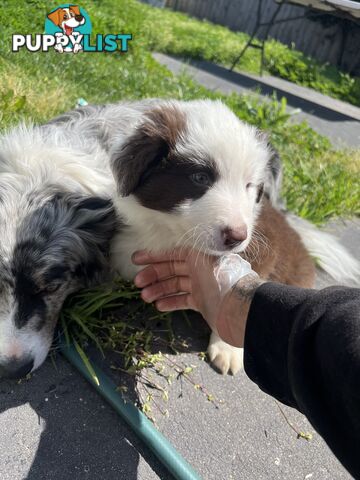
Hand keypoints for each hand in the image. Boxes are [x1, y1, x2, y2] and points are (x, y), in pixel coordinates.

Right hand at [132, 249, 261, 346]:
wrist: (241, 310)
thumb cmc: (223, 283)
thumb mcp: (203, 261)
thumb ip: (189, 255)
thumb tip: (172, 251)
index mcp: (201, 256)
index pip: (172, 253)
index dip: (154, 256)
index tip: (136, 260)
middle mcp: (201, 269)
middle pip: (172, 269)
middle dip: (154, 275)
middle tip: (137, 283)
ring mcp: (202, 286)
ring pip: (176, 285)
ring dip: (159, 290)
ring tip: (145, 297)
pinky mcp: (204, 302)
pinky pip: (183, 299)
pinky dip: (171, 302)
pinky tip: (159, 305)